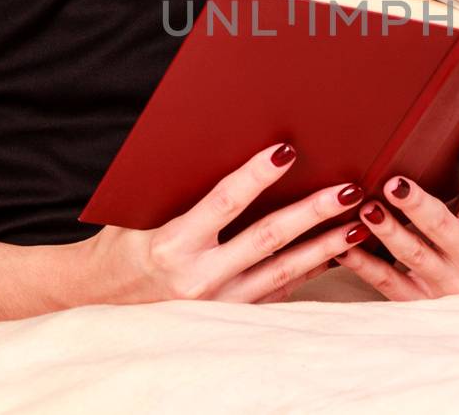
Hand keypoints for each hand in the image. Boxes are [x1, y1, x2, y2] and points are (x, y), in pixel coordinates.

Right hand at [75, 142, 368, 304]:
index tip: (288, 150)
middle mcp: (198, 278)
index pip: (224, 202)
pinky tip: (336, 253)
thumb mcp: (143, 211)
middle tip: (349, 190)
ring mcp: (218, 303)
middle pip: (268, 238)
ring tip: (357, 224)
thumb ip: (185, 188)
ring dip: (324, 246)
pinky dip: (309, 271)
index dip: (256, 175)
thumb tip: (228, 141)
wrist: (101, 300)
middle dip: (313, 212)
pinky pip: (279, 292)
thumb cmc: (123, 243)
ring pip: (283, 270)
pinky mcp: (230, 317)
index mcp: (173, 244)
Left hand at [335, 113, 458, 298]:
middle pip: (444, 227)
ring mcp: (445, 283)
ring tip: (366, 211)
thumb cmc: (451, 234)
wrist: (456, 298)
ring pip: (414, 255)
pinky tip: (342, 247)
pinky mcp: (417, 302)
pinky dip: (363, 264)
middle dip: (418, 206)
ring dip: (389, 232)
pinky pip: (387, 282)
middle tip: (393, 184)